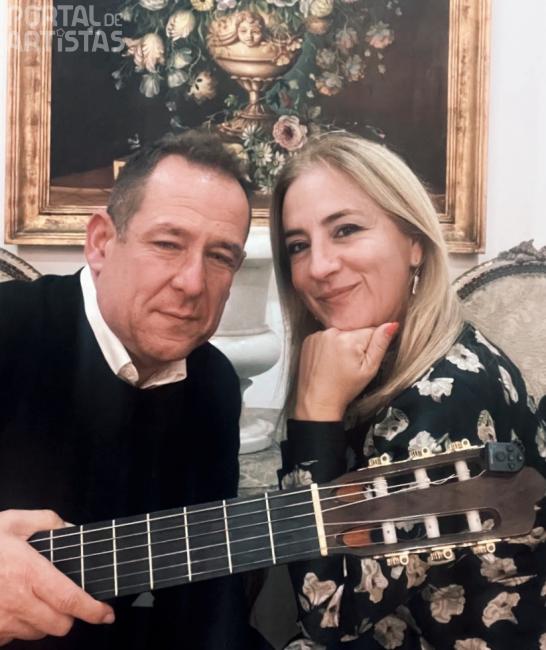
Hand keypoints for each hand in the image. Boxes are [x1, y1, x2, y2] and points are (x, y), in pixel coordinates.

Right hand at [0, 509, 114, 644]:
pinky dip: (21, 626)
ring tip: (33, 597)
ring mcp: (1, 621)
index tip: (107, 614)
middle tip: (65, 598)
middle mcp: (16, 601)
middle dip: (69, 614)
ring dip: (44, 620)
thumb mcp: (13, 521)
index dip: (93, 610)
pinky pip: (14, 638)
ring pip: (39, 633)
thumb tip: (71, 529)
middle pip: (60, 625)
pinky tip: (13, 606)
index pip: (70, 599)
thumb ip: (48, 522)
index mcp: (28, 573)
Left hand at [294, 322, 397, 420]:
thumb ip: (380, 344)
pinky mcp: (309, 340)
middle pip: (354, 331)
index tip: (361, 360)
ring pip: (340, 333)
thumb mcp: (369, 369)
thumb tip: (392, 324)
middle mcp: (331, 332)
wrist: (318, 401)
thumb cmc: (344, 389)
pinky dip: (328, 346)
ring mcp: (318, 335)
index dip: (370, 346)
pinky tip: (328, 361)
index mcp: (349, 339)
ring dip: (341, 344)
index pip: (370, 330)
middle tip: (349, 364)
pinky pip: (326, 337)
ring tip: (337, 364)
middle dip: (355, 345)